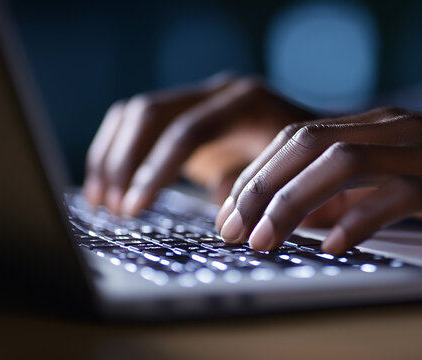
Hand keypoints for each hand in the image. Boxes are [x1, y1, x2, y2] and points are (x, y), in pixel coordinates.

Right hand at [84, 73, 312, 214]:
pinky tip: (107, 185)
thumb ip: (254, 195)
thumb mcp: (293, 182)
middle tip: (113, 208)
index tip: (135, 208)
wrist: (322, 142)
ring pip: (136, 113)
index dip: (156, 170)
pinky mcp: (188, 116)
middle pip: (152, 113)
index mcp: (247, 103)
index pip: (188, 130)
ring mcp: (201, 100)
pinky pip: (140, 123)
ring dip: (112, 156)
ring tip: (100, 201)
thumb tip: (221, 218)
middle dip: (125, 162)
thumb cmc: (311, 167)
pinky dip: (118, 152)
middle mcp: (219, 93)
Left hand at [215, 107, 421, 253]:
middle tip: (232, 229)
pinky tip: (333, 244)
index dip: (257, 173)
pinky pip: (395, 195)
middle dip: (260, 187)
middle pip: (308, 144)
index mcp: (379, 124)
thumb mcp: (403, 176)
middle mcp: (395, 129)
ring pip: (342, 163)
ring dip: (293, 203)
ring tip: (265, 241)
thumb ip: (356, 188)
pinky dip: (357, 218)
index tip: (230, 210)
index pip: (299, 137)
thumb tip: (303, 216)